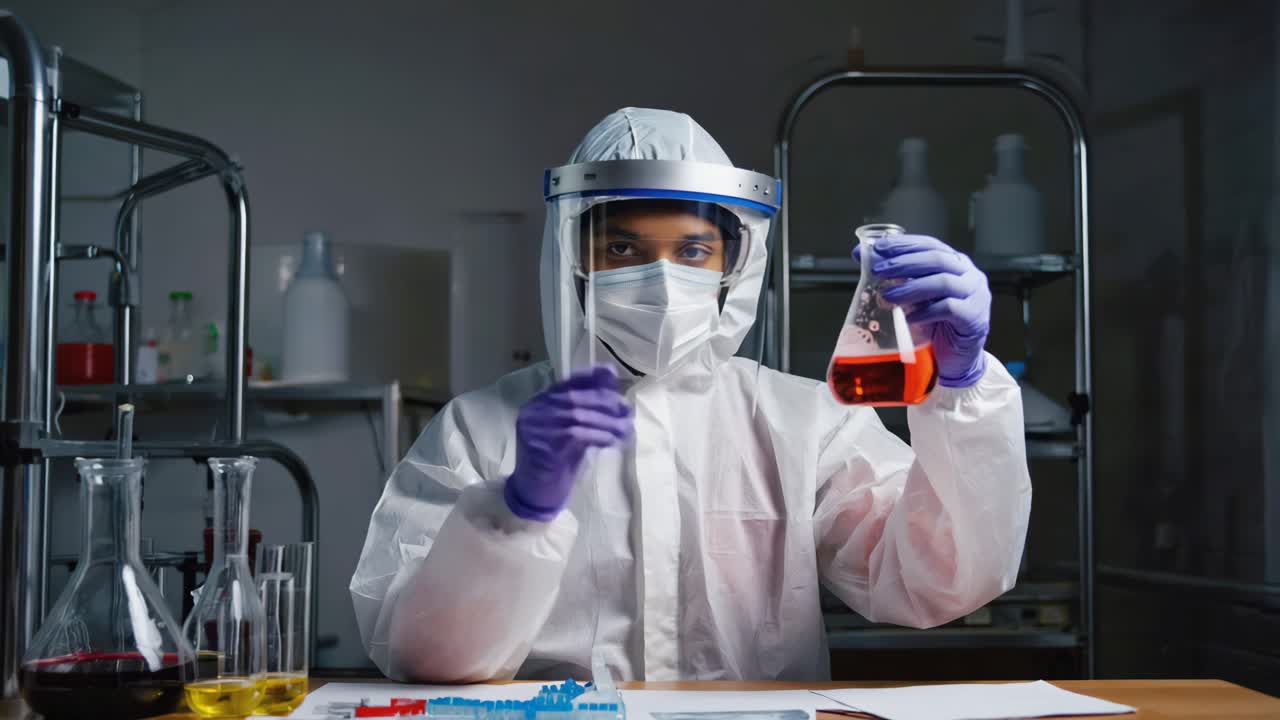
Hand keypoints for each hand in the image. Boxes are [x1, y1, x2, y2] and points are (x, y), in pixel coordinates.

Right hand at [504, 366, 632, 520]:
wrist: (536, 495)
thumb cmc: (557, 464)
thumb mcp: (572, 433)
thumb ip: (585, 412)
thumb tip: (610, 386)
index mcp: (538, 404)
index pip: (566, 383)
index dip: (590, 378)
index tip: (612, 376)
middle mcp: (533, 411)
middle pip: (573, 398)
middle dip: (604, 401)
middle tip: (626, 410)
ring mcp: (534, 428)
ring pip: (577, 415)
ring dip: (606, 421)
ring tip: (625, 428)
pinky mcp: (541, 447)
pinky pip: (576, 434)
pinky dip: (598, 435)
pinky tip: (612, 440)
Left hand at [859, 235, 990, 387]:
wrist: (958, 359)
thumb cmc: (937, 324)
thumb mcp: (916, 297)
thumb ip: (898, 277)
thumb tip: (861, 256)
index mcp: (956, 264)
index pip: (930, 245)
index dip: (904, 244)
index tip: (879, 248)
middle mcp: (969, 275)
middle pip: (937, 260)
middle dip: (904, 263)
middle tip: (879, 270)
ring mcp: (976, 296)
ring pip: (943, 282)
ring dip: (911, 287)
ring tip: (887, 296)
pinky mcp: (974, 318)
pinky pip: (949, 309)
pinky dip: (925, 312)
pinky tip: (909, 319)